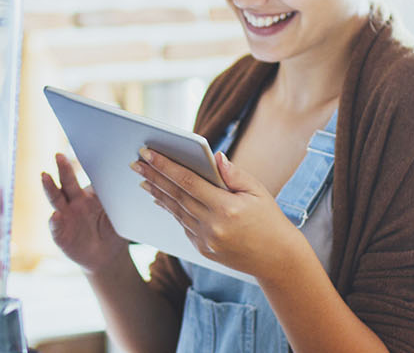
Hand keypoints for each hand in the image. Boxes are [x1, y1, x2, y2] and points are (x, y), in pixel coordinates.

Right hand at [41, 153, 129, 274]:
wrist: (106, 257)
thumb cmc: (112, 231)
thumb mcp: (119, 214)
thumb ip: (119, 199)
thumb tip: (132, 181)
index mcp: (89, 194)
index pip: (84, 176)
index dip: (81, 163)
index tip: (79, 147)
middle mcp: (74, 202)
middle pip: (67, 183)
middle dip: (63, 169)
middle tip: (59, 155)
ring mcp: (65, 217)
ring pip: (56, 199)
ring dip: (49, 187)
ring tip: (45, 175)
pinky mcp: (60, 234)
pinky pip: (56, 226)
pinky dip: (55, 221)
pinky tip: (55, 215)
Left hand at [135, 149, 303, 279]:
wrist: (277, 259)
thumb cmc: (269, 220)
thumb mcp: (257, 191)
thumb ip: (234, 173)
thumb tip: (214, 156)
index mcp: (226, 208)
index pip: (188, 181)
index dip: (166, 166)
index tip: (148, 153)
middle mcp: (212, 226)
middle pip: (176, 196)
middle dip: (153, 177)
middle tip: (135, 163)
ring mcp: (206, 240)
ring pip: (176, 211)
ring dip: (157, 193)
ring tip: (142, 179)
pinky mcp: (203, 250)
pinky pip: (183, 225)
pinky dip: (171, 209)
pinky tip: (161, 198)